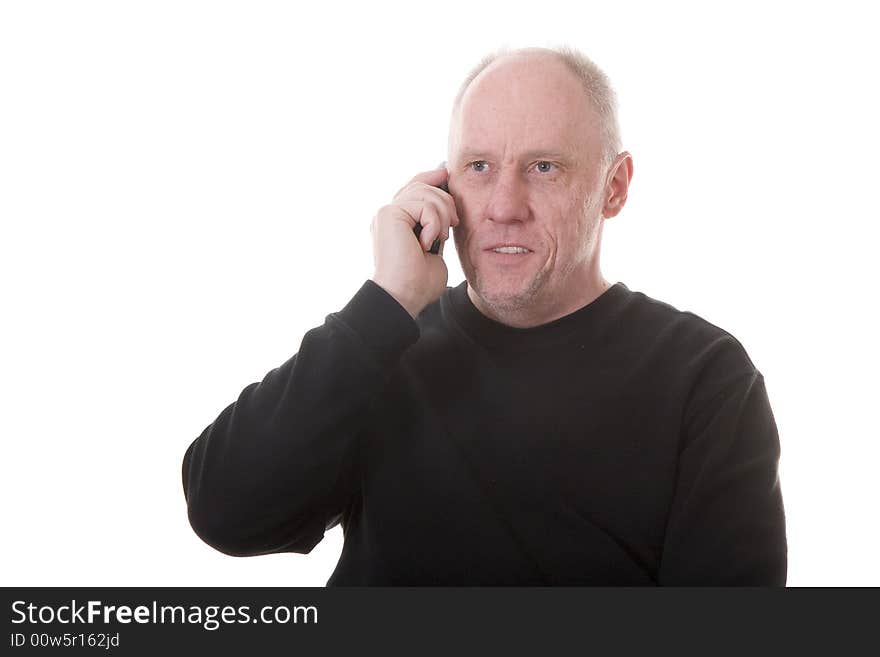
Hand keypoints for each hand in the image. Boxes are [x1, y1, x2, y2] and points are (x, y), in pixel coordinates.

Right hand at [370, 166, 459, 317]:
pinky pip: (422, 204)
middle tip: (453, 222)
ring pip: (424, 192)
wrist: (405, 296)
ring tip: (440, 237)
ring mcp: (386, 213)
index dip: (432, 177)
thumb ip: (436, 226)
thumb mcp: (434, 247)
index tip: (447, 174)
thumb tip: (447, 208)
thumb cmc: (419, 283)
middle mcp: (389, 215)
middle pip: (421, 184)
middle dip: (445, 199)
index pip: (415, 187)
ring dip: (441, 214)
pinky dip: (433, 222)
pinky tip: (427, 242)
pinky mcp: (388, 214)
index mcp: (397, 222)